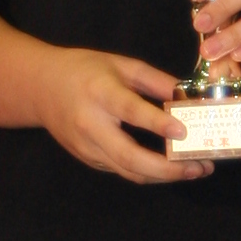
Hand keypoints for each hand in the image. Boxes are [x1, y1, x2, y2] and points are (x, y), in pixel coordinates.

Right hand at [34, 47, 211, 183]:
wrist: (40, 88)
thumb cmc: (83, 70)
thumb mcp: (120, 64)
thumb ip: (155, 80)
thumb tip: (189, 95)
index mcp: (100, 93)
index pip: (129, 111)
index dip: (156, 123)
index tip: (183, 131)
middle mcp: (91, 125)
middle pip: (129, 156)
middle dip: (168, 167)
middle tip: (200, 167)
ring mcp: (87, 148)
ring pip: (129, 171)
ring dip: (165, 176)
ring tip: (195, 170)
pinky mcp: (88, 160)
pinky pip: (122, 171)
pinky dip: (149, 173)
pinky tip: (171, 168)